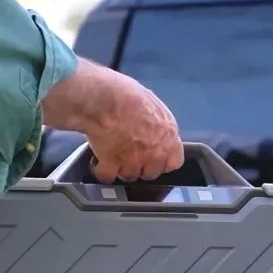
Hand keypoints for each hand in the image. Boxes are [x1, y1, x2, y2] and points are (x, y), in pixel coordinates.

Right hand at [42, 57, 183, 181]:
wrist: (103, 99)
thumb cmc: (126, 95)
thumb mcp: (152, 104)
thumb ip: (157, 123)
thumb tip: (154, 127)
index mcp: (167, 136)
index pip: (174, 162)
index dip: (163, 161)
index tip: (156, 157)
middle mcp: (153, 153)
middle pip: (150, 173)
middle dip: (141, 166)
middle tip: (130, 153)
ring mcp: (133, 162)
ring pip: (129, 176)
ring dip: (121, 169)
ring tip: (112, 154)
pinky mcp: (112, 166)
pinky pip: (108, 177)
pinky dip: (102, 171)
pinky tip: (98, 162)